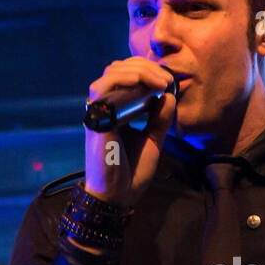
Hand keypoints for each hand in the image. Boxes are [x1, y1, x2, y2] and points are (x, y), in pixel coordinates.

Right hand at [84, 57, 178, 206]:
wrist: (118, 196)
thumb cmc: (132, 171)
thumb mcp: (153, 139)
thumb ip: (160, 118)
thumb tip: (169, 95)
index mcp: (117, 109)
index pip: (128, 76)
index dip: (149, 71)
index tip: (169, 81)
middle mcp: (105, 107)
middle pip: (120, 69)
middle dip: (147, 68)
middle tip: (167, 80)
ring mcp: (98, 111)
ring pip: (111, 73)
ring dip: (138, 71)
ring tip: (160, 82)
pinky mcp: (95, 119)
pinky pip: (101, 88)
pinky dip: (122, 79)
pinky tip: (140, 82)